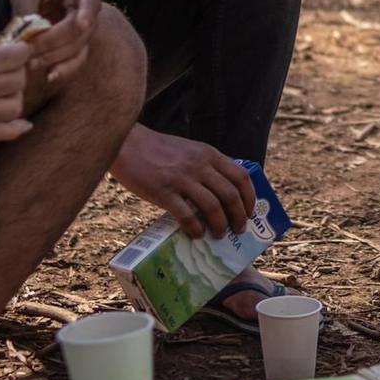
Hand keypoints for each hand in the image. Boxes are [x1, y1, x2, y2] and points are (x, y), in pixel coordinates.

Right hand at [0, 18, 35, 141]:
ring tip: (1, 89)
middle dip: (15, 69)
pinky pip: (4, 134)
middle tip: (2, 66)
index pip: (20, 55)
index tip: (11, 48)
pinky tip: (23, 123)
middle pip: (20, 80)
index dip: (19, 49)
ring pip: (16, 107)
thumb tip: (0, 39)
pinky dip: (17, 129)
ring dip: (13, 95)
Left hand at [6, 0, 100, 85]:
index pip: (90, 1)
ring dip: (55, 58)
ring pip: (78, 49)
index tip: (82, 24)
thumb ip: (25, 6)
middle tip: (29, 49)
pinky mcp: (76, 46)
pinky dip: (63, 70)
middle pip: (81, 30)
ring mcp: (85, 30)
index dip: (87, 13)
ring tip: (31, 63)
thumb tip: (23, 32)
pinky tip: (49, 77)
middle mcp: (89, 10)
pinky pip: (75, 61)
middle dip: (55, 42)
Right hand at [110, 126, 257, 237]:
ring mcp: (182, 179)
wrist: (128, 144)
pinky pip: (186, 215)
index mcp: (209, 154)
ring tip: (219, 235)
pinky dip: (195, 228)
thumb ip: (206, 166)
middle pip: (230, 195)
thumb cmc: (159, 150)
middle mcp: (199, 166)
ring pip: (212, 207)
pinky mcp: (163, 192)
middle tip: (239, 229)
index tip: (250, 212)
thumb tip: (222, 195)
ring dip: (220, 225)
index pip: (241, 176)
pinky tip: (196, 234)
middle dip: (239, 216)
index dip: (249, 197)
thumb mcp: (190, 150)